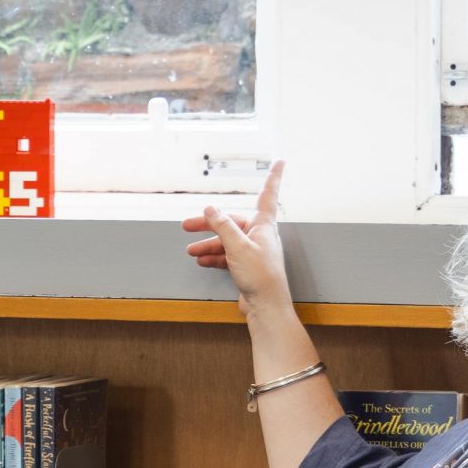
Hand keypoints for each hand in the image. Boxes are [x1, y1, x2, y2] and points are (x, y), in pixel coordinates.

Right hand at [180, 160, 291, 314]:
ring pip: (227, 241)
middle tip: (188, 224)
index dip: (273, 177)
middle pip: (232, 223)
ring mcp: (254, 251)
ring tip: (191, 249)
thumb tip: (211, 209)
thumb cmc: (260, 276)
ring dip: (209, 244)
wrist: (266, 306)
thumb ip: (223, 226)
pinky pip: (228, 255)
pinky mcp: (248, 266)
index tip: (279, 162)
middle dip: (209, 224)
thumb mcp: (238, 247)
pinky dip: (215, 256)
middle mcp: (260, 236)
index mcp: (263, 226)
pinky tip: (202, 260)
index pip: (268, 195)